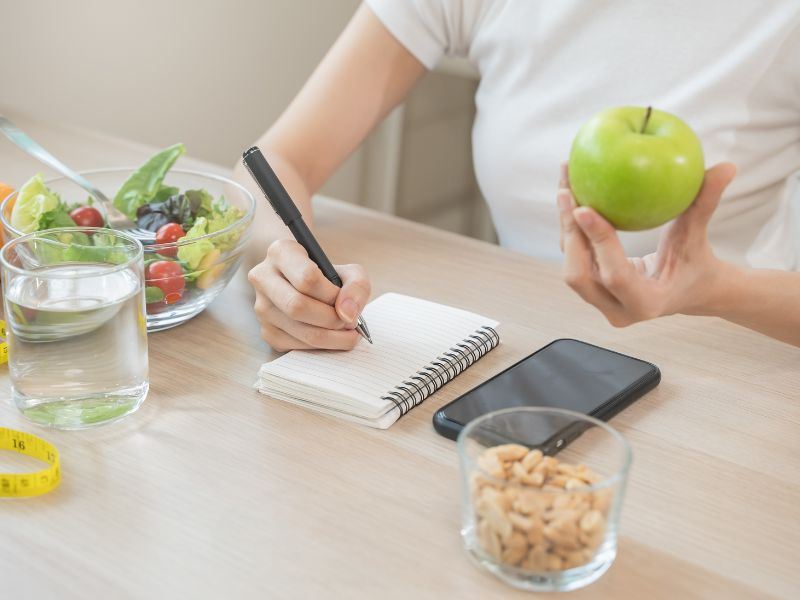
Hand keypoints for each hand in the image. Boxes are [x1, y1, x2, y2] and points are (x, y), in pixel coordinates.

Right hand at [248, 239, 370, 350]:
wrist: (308, 288)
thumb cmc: (329, 277)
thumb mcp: (349, 271)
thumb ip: (357, 286)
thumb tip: (347, 314)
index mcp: (281, 252)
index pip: (307, 278)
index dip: (332, 295)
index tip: (345, 301)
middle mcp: (263, 278)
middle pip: (298, 306)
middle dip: (332, 319)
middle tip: (350, 322)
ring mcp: (262, 307)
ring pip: (299, 330)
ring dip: (332, 337)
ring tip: (347, 332)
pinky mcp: (267, 331)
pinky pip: (296, 346)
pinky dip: (321, 347)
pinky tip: (332, 337)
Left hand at [558, 162, 736, 325]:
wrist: (688, 290)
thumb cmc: (696, 263)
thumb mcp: (698, 235)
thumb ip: (706, 203)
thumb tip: (727, 167)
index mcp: (646, 303)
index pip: (615, 275)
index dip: (598, 242)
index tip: (585, 208)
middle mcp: (617, 309)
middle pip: (579, 275)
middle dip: (571, 234)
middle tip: (568, 191)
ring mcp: (600, 304)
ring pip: (571, 267)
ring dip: (565, 228)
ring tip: (565, 186)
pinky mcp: (591, 292)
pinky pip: (573, 260)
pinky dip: (569, 230)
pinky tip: (570, 195)